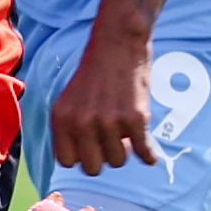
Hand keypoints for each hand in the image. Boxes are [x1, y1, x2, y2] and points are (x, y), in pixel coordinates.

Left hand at [50, 24, 158, 175]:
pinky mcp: (135, 118)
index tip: (91, 147)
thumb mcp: (69, 99)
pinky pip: (143, 152)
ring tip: (126, 133)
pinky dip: (149, 155)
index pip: (66, 161)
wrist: (118, 42)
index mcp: (61, 118)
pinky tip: (150, 153)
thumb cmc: (95, 72)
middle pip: (92, 168)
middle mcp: (82, 122)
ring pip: (118, 161)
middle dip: (103, 158)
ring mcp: (109, 121)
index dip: (81, 156)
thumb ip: (70, 129)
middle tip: (111, 142)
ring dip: (125, 150)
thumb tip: (82, 162)